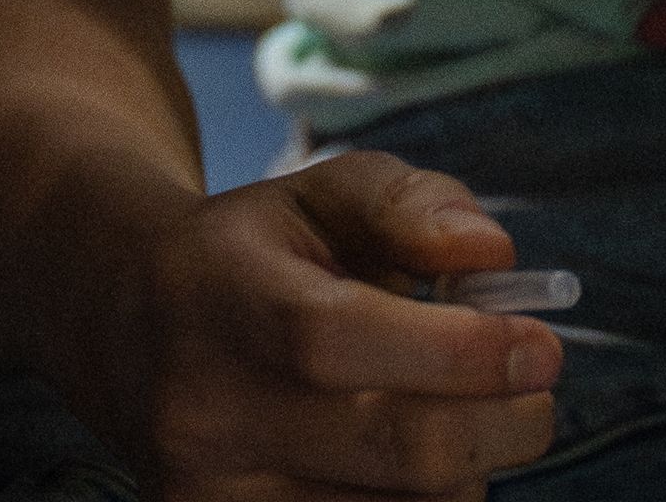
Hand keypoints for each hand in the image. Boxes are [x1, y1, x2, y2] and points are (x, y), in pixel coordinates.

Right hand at [49, 150, 565, 499]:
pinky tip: (406, 467)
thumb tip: (491, 253)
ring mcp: (210, 493)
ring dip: (461, 474)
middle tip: (539, 394)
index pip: (335, 337)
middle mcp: (204, 407)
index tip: (539, 346)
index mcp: (221, 293)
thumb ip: (409, 203)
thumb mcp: (320, 194)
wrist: (126, 329)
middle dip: (500, 425)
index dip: (455, 351)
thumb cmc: (256, 256)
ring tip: (443, 416)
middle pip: (393, 447)